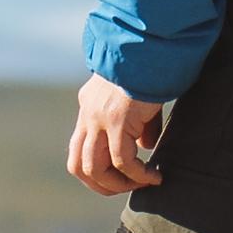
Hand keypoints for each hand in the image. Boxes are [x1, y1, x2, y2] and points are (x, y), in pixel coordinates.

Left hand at [67, 78, 177, 193]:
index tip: (121, 177)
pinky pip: (122, 160)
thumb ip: (139, 124)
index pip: (79, 147)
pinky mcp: (117, 120)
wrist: (153, 44)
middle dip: (101, 185)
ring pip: (94, 168)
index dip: (96, 170)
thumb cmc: (153, 67)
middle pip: (78, 164)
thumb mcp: (140, 99)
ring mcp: (99, 118)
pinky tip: (154, 176)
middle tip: (127, 188)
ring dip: (117, 184)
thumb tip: (145, 146)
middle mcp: (88, 113)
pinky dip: (138, 175)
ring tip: (141, 184)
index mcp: (89, 105)